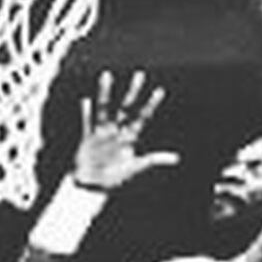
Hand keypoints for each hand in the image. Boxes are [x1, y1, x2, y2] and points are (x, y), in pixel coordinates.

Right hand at [73, 72, 179, 191]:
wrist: (93, 186)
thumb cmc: (115, 178)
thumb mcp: (136, 167)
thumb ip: (154, 159)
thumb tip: (176, 158)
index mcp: (130, 138)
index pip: (143, 117)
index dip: (151, 105)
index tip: (160, 91)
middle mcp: (117, 131)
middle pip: (127, 107)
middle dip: (133, 92)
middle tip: (140, 74)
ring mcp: (102, 133)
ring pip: (105, 108)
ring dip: (105, 93)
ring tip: (107, 75)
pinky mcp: (88, 139)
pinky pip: (87, 124)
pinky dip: (86, 114)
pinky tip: (85, 101)